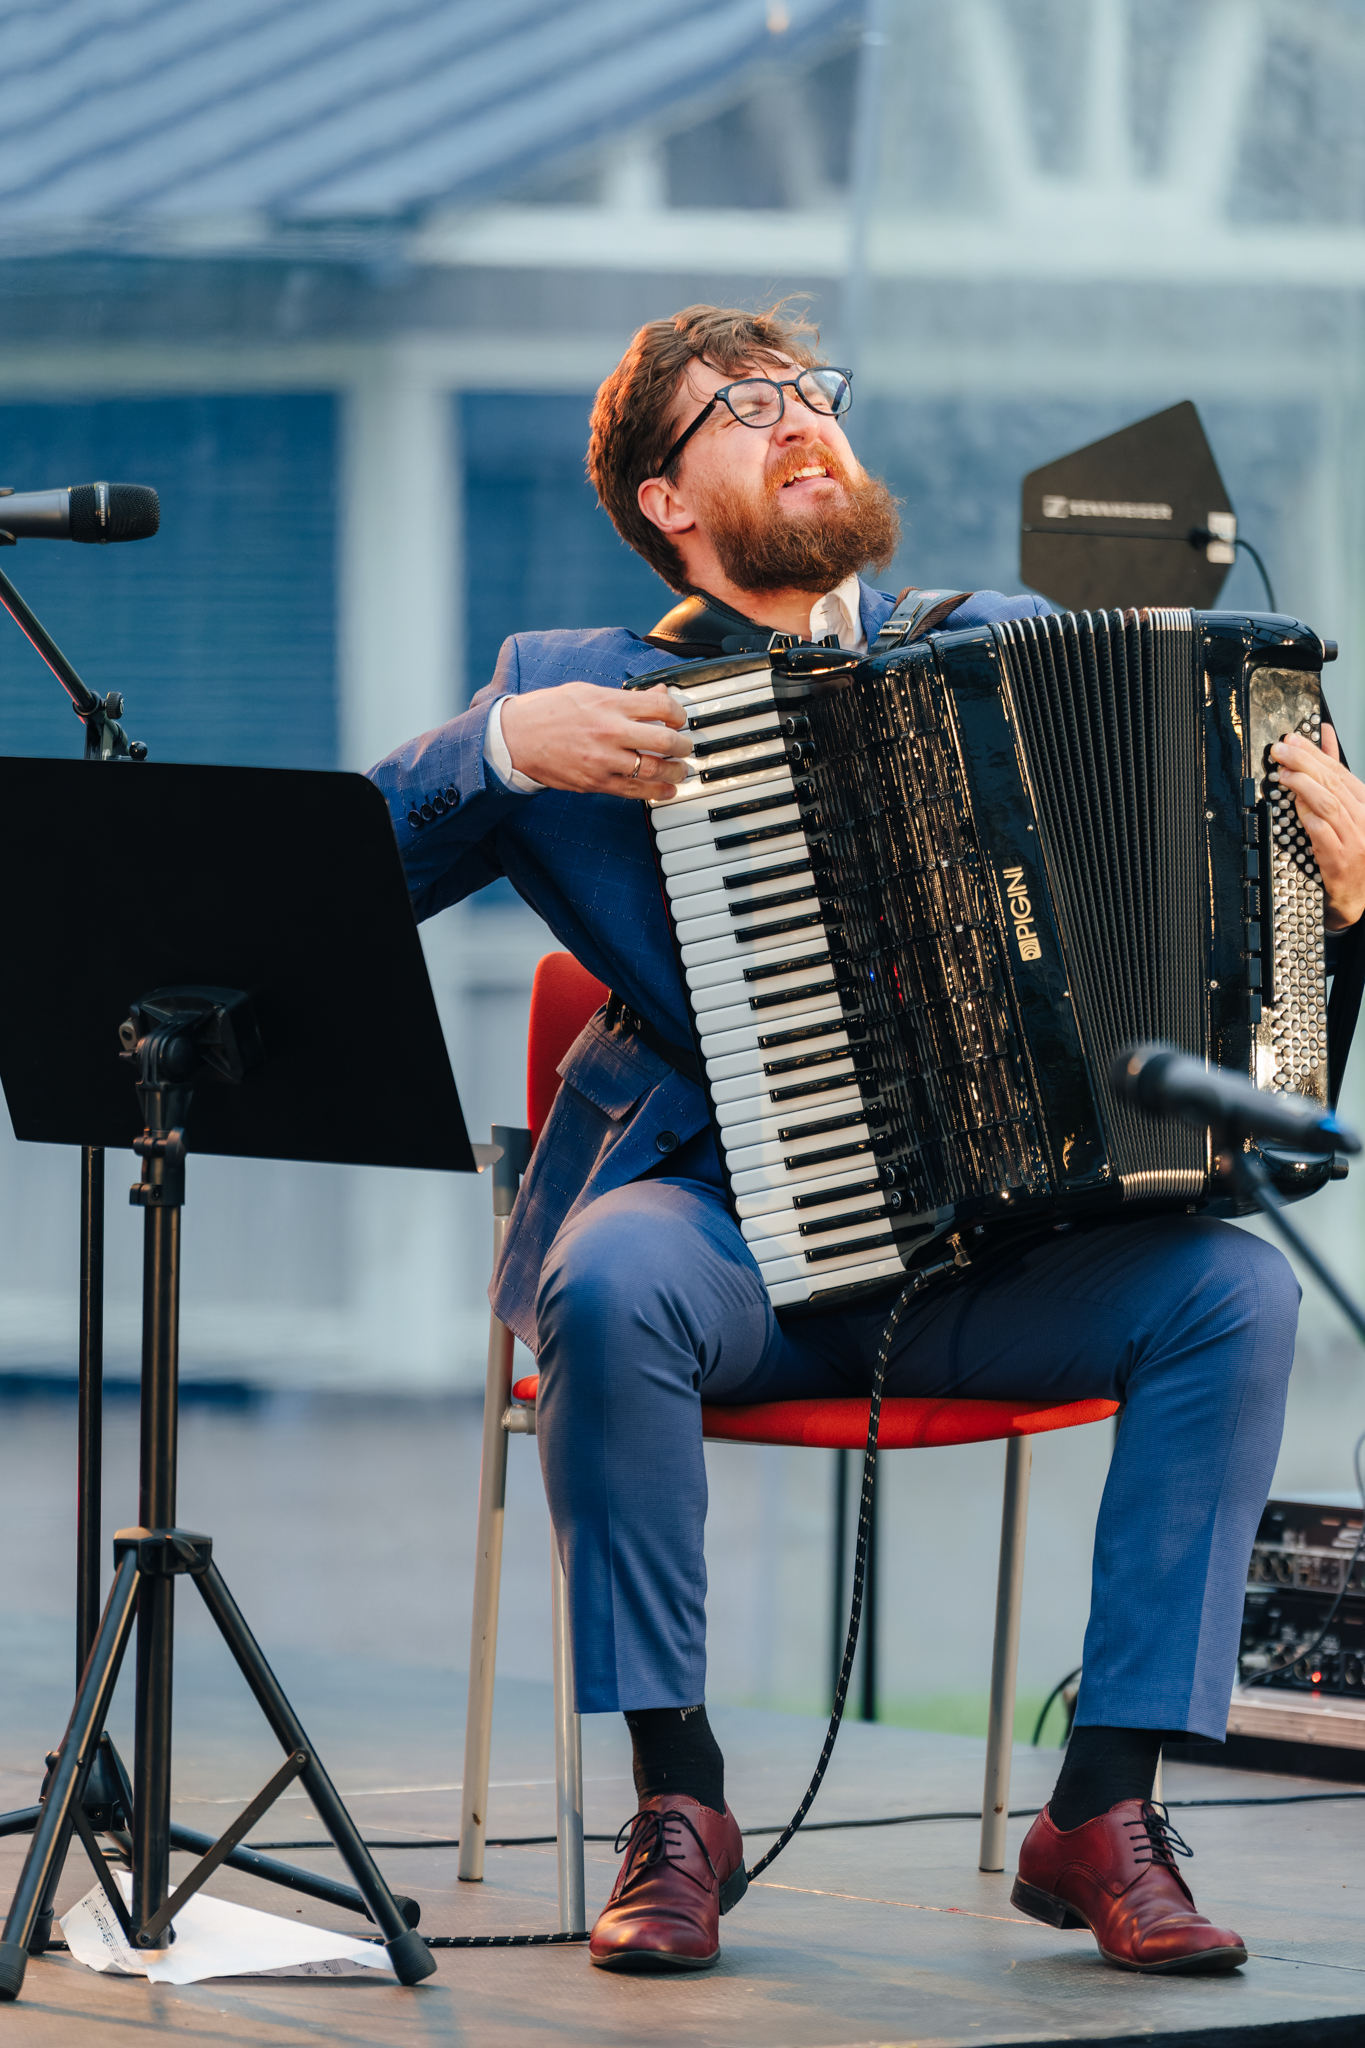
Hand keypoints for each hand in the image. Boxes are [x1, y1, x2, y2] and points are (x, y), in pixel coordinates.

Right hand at [499, 682, 690, 801]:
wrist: (515, 739)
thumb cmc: (549, 711)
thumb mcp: (587, 691)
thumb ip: (626, 696)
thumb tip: (659, 693)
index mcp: (608, 702)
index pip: (660, 705)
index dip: (678, 713)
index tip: (680, 719)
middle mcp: (609, 731)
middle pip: (664, 740)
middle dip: (683, 746)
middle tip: (685, 747)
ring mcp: (603, 760)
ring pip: (654, 770)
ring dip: (675, 772)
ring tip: (680, 771)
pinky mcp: (596, 782)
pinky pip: (634, 791)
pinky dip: (656, 792)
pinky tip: (666, 791)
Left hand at [1271, 724, 1364, 929]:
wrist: (1356, 895)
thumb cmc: (1351, 848)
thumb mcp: (1347, 809)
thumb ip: (1334, 774)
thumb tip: (1325, 736)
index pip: (1340, 771)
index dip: (1315, 753)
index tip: (1294, 740)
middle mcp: (1364, 819)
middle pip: (1333, 784)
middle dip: (1304, 763)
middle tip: (1281, 751)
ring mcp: (1354, 839)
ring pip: (1329, 804)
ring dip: (1303, 785)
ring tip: (1283, 774)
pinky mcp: (1340, 859)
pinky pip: (1322, 832)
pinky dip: (1307, 816)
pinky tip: (1293, 805)